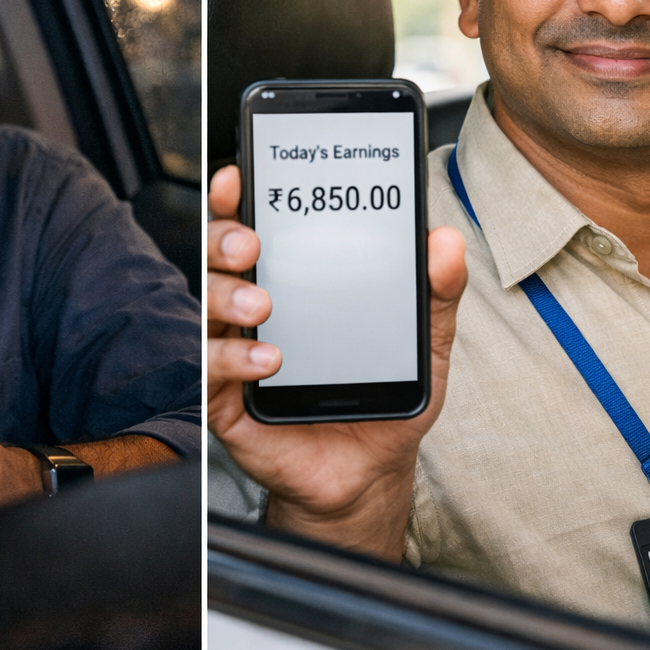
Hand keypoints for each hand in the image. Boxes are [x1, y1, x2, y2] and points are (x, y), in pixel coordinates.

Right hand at [206, 164, 467, 557]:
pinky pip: (211, 371)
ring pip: (204, 308)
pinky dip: (234, 359)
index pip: (253, 228)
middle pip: (216, 258)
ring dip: (226, 296)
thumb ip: (436, 292)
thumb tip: (445, 241)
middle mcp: (254, 313)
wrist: (370, 472)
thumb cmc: (383, 398)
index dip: (238, 199)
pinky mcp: (228, 403)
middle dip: (224, 238)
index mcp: (292, 284)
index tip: (241, 176)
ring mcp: (236, 355)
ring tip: (263, 304)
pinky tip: (270, 360)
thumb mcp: (423, 341)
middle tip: (252, 242)